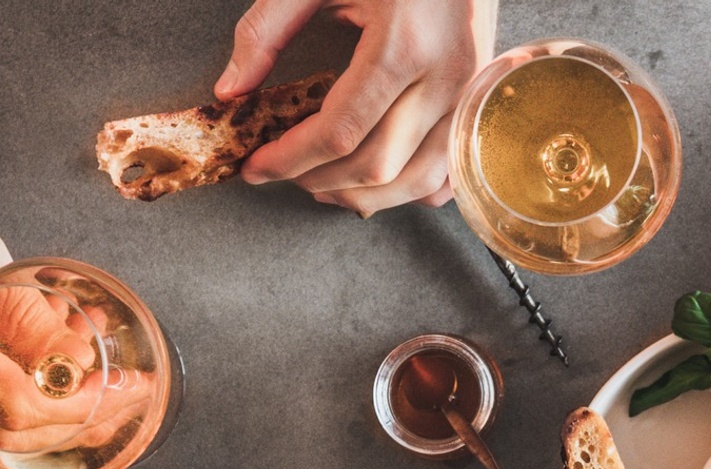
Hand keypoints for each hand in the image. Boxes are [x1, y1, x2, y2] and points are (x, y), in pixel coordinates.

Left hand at [218, 0, 495, 214]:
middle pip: (377, 167)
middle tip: (282, 175)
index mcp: (401, 46)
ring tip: (322, 187)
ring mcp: (468, 95)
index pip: (338, 132)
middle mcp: (444, 79)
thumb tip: (232, 91)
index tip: (257, 167)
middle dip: (320, 182)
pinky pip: (449, 170)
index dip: (290, 160)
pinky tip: (377, 182)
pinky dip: (412, 189)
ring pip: (417, 182)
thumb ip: (266, 30)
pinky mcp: (478, 101)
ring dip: (365, 196)